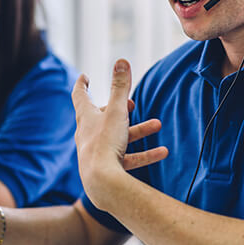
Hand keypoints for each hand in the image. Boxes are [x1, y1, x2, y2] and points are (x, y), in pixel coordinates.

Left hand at [71, 59, 167, 208]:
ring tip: (157, 125)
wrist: (101, 184)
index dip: (82, 84)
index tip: (84, 76)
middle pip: (101, 117)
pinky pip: (128, 158)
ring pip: (119, 137)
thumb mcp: (116, 112)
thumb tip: (122, 60)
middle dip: (117, 108)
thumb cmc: (104, 144)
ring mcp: (97, 153)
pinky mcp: (108, 169)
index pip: (80, 96)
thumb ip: (120, 87)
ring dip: (138, 130)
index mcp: (86, 118)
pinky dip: (145, 154)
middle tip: (130, 103)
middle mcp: (88, 135)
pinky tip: (163, 152)